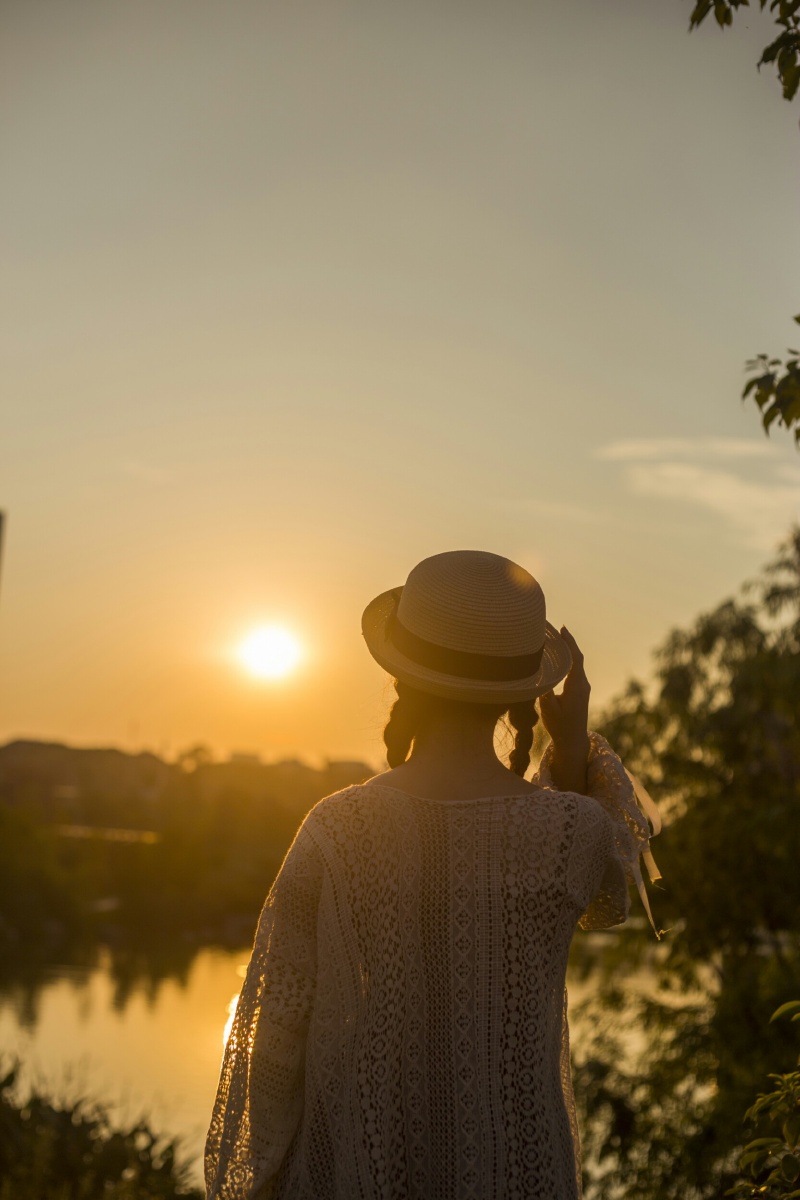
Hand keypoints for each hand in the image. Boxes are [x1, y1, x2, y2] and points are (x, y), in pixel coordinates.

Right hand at [539, 628, 589, 792]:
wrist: (573, 740)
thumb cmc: (560, 726)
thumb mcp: (548, 710)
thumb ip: (544, 691)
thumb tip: (538, 675)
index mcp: (576, 686)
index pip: (576, 658)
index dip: (570, 642)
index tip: (562, 629)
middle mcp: (583, 684)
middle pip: (577, 657)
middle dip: (567, 642)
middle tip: (556, 629)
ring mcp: (583, 687)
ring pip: (576, 663)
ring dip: (567, 650)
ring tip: (555, 639)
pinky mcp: (580, 690)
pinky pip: (575, 669)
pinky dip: (567, 660)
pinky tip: (558, 657)